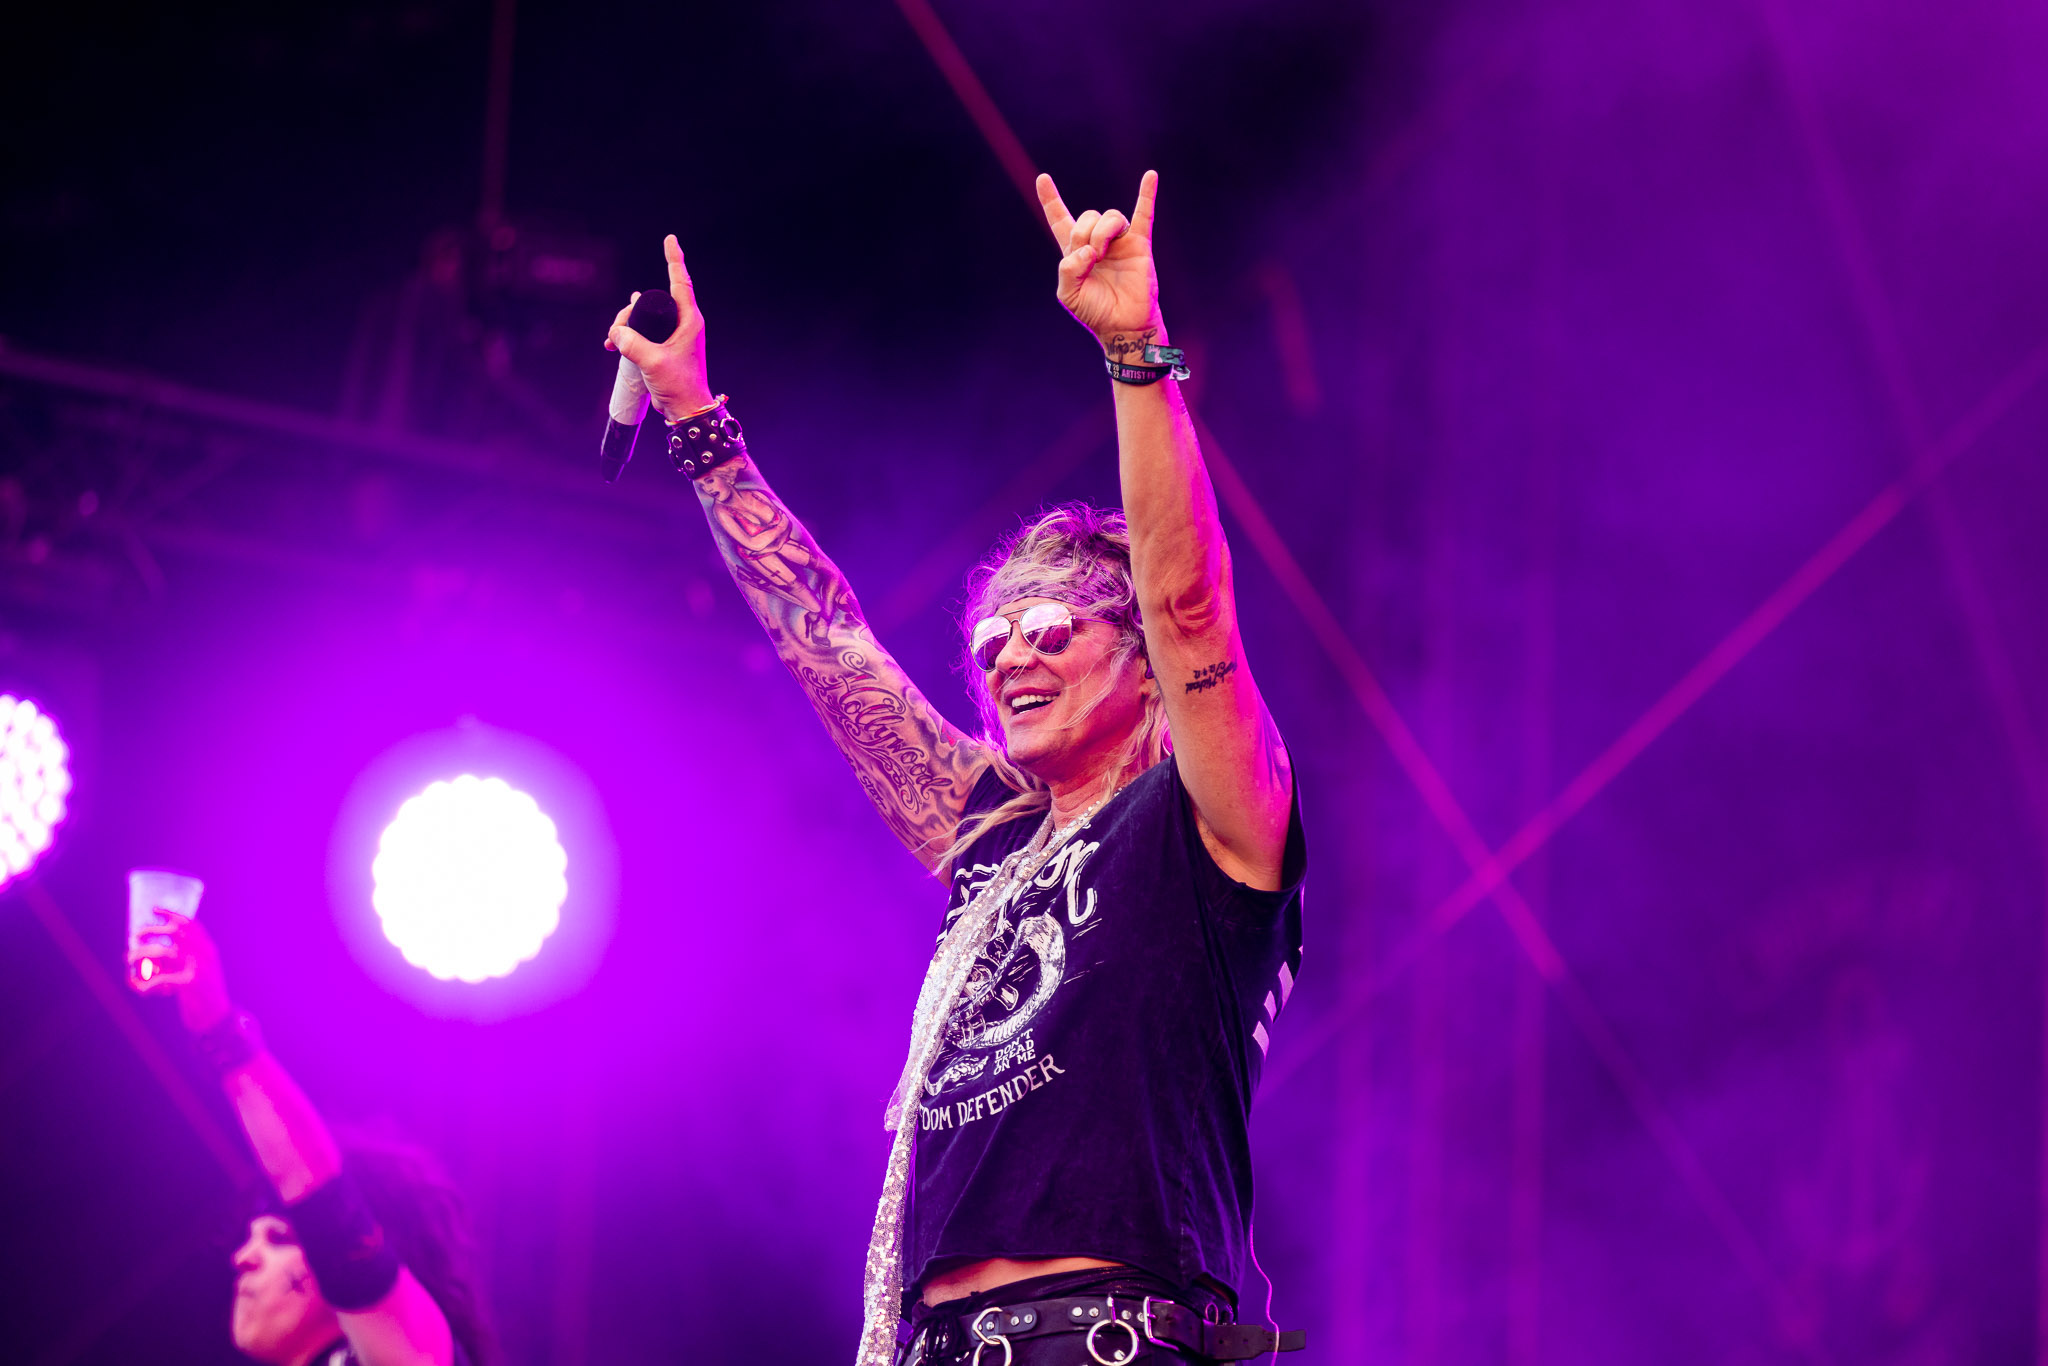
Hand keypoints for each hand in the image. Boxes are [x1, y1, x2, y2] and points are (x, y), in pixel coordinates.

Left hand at [129, 911, 231, 1033]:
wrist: (217, 1019)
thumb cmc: (201, 995)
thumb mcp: (195, 972)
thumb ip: (178, 961)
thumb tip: (145, 954)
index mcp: (208, 949)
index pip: (190, 924)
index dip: (171, 914)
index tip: (154, 909)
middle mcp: (205, 954)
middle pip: (176, 932)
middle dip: (151, 931)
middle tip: (136, 936)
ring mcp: (199, 968)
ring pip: (165, 951)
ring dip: (142, 954)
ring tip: (130, 960)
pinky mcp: (190, 985)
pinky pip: (160, 979)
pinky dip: (145, 984)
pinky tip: (139, 989)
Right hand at [604, 234, 714, 418]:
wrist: (685, 409)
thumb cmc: (678, 385)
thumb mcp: (652, 362)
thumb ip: (632, 343)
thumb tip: (616, 332)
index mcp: (688, 320)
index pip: (681, 282)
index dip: (674, 259)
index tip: (670, 239)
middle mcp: (683, 323)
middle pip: (652, 301)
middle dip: (631, 311)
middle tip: (617, 331)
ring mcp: (673, 335)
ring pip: (645, 317)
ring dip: (627, 326)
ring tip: (613, 341)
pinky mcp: (664, 346)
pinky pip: (643, 332)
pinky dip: (629, 336)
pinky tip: (615, 344)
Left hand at [1037, 170, 1166, 353]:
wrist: (1123, 325)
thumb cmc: (1095, 311)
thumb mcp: (1068, 294)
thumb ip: (1068, 269)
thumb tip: (1089, 250)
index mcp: (1075, 251)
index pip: (1060, 219)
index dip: (1050, 199)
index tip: (1043, 179)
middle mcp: (1097, 241)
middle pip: (1087, 217)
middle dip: (1083, 233)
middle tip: (1090, 258)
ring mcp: (1119, 241)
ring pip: (1109, 216)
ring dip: (1102, 232)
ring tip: (1102, 255)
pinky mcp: (1139, 245)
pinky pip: (1144, 214)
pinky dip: (1147, 194)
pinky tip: (1150, 175)